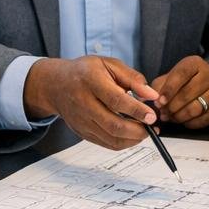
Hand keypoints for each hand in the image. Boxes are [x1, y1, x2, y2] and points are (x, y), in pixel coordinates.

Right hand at [24, 56, 159, 150]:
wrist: (56, 85)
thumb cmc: (85, 72)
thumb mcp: (109, 64)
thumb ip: (132, 78)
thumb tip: (151, 95)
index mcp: (91, 81)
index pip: (116, 100)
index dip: (136, 110)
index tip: (152, 115)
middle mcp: (84, 103)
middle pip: (113, 125)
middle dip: (138, 130)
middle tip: (153, 126)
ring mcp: (82, 121)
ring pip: (111, 138)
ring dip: (133, 139)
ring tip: (146, 131)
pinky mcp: (82, 132)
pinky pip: (106, 144)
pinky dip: (123, 143)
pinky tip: (133, 135)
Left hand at [151, 55, 208, 128]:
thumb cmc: (191, 82)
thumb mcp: (175, 76)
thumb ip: (161, 85)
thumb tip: (150, 99)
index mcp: (195, 64)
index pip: (180, 75)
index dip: (168, 90)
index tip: (159, 101)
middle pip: (186, 94)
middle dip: (171, 107)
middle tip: (163, 113)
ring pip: (194, 109)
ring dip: (179, 117)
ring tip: (171, 118)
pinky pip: (203, 120)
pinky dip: (190, 123)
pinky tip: (184, 121)